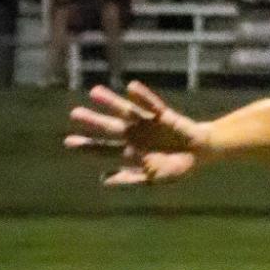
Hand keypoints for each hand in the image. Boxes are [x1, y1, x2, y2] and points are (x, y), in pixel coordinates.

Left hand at [65, 80, 207, 184]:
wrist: (200, 153)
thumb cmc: (176, 166)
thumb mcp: (153, 178)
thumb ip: (130, 178)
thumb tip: (103, 181)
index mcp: (130, 150)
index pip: (105, 148)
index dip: (88, 145)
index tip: (69, 142)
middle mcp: (135, 134)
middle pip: (110, 127)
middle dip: (94, 121)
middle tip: (75, 114)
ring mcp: (147, 122)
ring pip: (126, 111)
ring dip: (111, 103)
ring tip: (94, 93)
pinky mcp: (162, 114)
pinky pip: (152, 104)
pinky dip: (143, 96)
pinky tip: (131, 87)